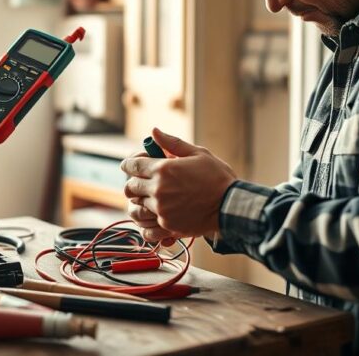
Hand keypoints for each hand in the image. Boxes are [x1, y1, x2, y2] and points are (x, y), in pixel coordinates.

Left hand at [119, 128, 237, 240]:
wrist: (230, 204)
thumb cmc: (217, 177)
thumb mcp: (198, 153)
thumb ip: (172, 143)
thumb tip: (154, 132)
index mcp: (163, 169)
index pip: (132, 166)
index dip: (128, 165)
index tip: (129, 166)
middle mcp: (158, 189)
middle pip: (130, 187)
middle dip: (133, 183)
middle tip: (141, 183)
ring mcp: (161, 209)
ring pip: (137, 206)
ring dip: (140, 202)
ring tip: (150, 200)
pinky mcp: (167, 225)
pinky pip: (147, 226)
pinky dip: (148, 222)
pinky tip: (156, 217)